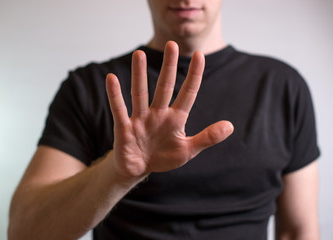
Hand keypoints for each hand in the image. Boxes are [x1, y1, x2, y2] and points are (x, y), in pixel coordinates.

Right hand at [106, 41, 232, 178]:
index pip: (187, 94)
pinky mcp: (124, 128)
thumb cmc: (163, 157)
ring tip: (139, 54)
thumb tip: (230, 126)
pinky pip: (119, 109)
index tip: (199, 55)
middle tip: (172, 45)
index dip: (194, 76)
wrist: (139, 169)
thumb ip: (207, 138)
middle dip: (168, 67)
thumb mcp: (188, 150)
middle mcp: (158, 114)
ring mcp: (141, 119)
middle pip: (164, 87)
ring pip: (140, 93)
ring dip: (139, 74)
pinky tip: (111, 79)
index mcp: (176, 119)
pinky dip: (115, 95)